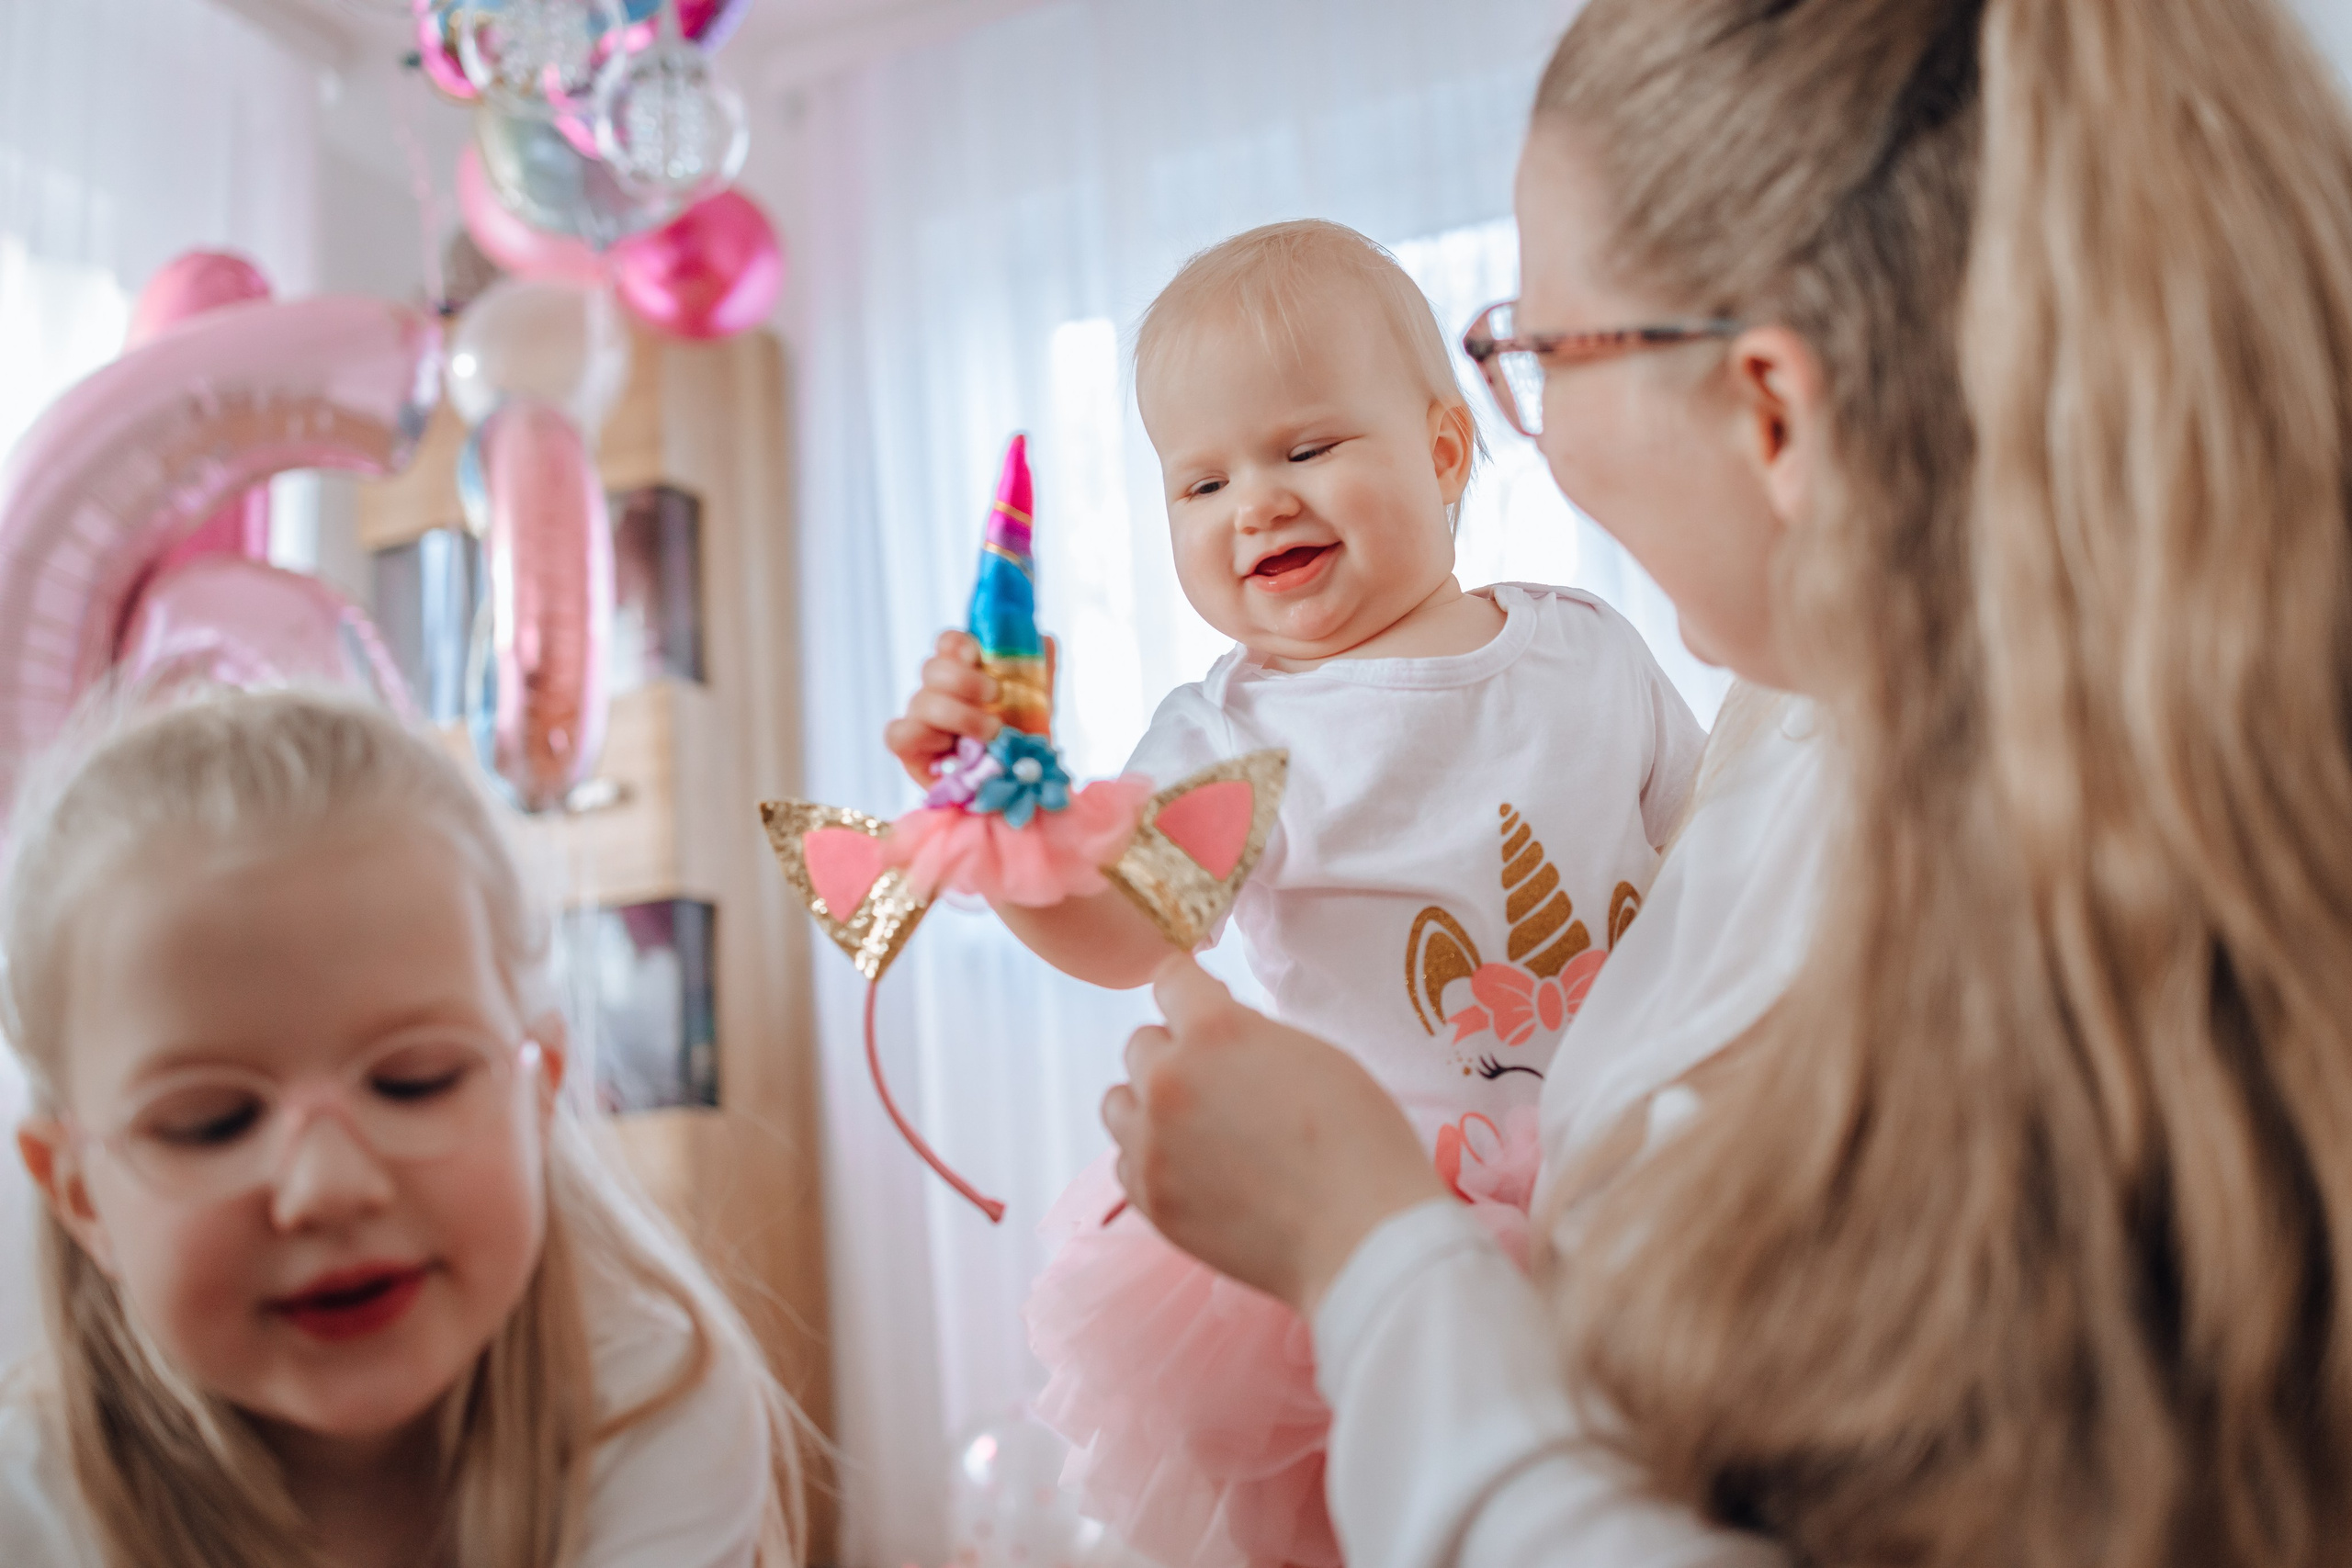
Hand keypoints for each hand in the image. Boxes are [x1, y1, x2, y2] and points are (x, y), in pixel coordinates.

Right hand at [882, 631, 1057, 786]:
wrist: (1020, 792)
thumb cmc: (1022, 746)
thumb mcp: (1037, 706)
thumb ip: (1039, 671)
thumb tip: (1045, 639)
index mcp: (964, 676)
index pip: (947, 644)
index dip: (957, 643)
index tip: (978, 654)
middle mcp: (938, 694)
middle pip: (932, 668)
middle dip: (965, 680)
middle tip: (995, 696)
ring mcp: (921, 721)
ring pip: (921, 700)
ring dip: (960, 715)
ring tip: (991, 733)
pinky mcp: (910, 751)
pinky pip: (897, 734)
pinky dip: (925, 737)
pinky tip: (951, 750)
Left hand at [1103, 955, 1446, 1315]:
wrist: (1362, 1238)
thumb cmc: (1358, 1142)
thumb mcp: (1313, 1054)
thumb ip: (1250, 1034)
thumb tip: (1215, 1031)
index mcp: (1214, 1030)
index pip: (1169, 979)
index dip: (1192, 991)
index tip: (1204, 1005)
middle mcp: (1169, 1081)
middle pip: (1142, 1044)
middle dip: (1177, 1053)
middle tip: (1222, 1083)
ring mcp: (1151, 1144)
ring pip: (1119, 1101)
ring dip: (1149, 1104)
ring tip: (1197, 1127)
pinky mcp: (1150, 1199)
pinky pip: (1125, 1161)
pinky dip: (1150, 1159)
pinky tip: (1195, 1171)